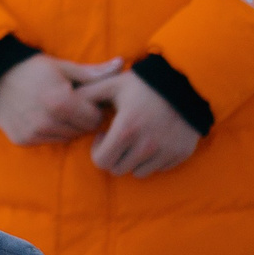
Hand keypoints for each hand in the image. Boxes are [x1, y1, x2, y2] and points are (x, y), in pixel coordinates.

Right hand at [0, 55, 124, 145]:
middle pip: (82, 130)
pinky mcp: (23, 140)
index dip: (94, 109)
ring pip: (67, 137)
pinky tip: (44, 116)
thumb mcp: (63, 67)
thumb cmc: (32, 68)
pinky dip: (51, 131)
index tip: (87, 100)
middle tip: (74, 106)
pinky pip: (49, 140)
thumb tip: (122, 63)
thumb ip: (94, 72)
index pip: (95, 119)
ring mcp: (34, 132)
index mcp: (61, 102)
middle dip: (83, 119)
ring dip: (68, 127)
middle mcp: (48, 121)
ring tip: (60, 110)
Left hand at [76, 70, 201, 178]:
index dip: (98, 151)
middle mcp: (146, 146)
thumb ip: (87, 94)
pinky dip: (153, 159)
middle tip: (119, 138)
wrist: (187, 82)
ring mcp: (165, 152)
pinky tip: (154, 139)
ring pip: (139, 172)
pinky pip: (159, 168)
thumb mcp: (113, 84)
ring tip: (136, 139)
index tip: (104, 136)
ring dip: (133, 160)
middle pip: (119, 170)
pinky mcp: (180, 154)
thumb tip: (66, 102)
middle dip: (114, 156)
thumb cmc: (144, 84)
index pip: (102, 162)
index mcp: (126, 130)